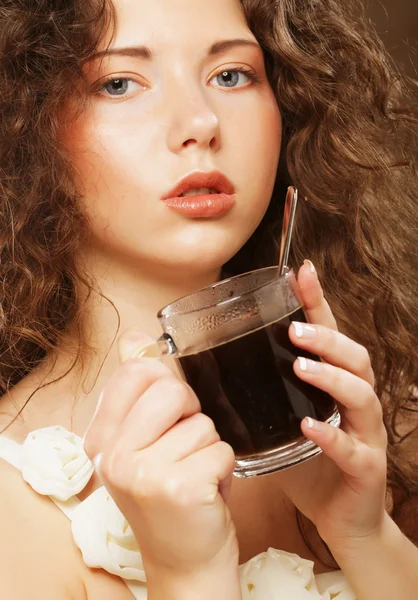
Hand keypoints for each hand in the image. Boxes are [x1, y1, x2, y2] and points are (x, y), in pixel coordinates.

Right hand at [83, 331, 237, 582]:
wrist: (184, 561)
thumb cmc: (169, 495)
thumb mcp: (142, 443)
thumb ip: (138, 389)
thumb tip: (136, 337)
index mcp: (101, 438)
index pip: (135, 372)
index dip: (165, 383)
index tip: (168, 414)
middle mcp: (113, 455)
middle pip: (173, 390)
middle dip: (192, 415)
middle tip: (184, 449)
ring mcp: (143, 473)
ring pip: (204, 422)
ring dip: (209, 447)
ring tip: (194, 475)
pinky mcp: (179, 487)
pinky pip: (223, 449)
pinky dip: (225, 469)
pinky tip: (208, 492)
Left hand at [278, 260, 387, 555]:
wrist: (341, 520)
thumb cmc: (309, 465)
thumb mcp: (282, 422)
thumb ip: (258, 397)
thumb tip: (204, 373)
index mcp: (334, 386)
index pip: (330, 336)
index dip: (318, 303)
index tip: (302, 272)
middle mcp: (355, 403)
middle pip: (355, 357)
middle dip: (327, 338)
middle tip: (295, 329)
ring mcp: (365, 434)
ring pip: (361, 395)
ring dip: (331, 376)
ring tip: (301, 365)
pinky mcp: (365, 468)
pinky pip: (353, 448)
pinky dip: (332, 435)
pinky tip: (309, 425)